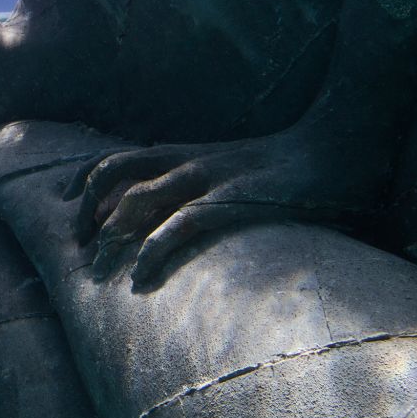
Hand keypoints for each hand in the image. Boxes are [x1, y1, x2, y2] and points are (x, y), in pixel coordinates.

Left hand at [68, 125, 383, 285]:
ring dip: (111, 235)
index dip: (86, 178)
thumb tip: (183, 216)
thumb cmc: (299, 167)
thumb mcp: (241, 172)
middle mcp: (193, 161)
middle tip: (77, 248)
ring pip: (141, 199)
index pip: (121, 158)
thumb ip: (210, 188)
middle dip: (89, 211)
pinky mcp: (239, 200)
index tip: (69, 206)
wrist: (347, 141)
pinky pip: (185, 223)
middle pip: (117, 174)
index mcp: (190, 153)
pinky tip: (140, 275)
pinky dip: (155, 248)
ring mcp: (214, 178)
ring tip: (96, 270)